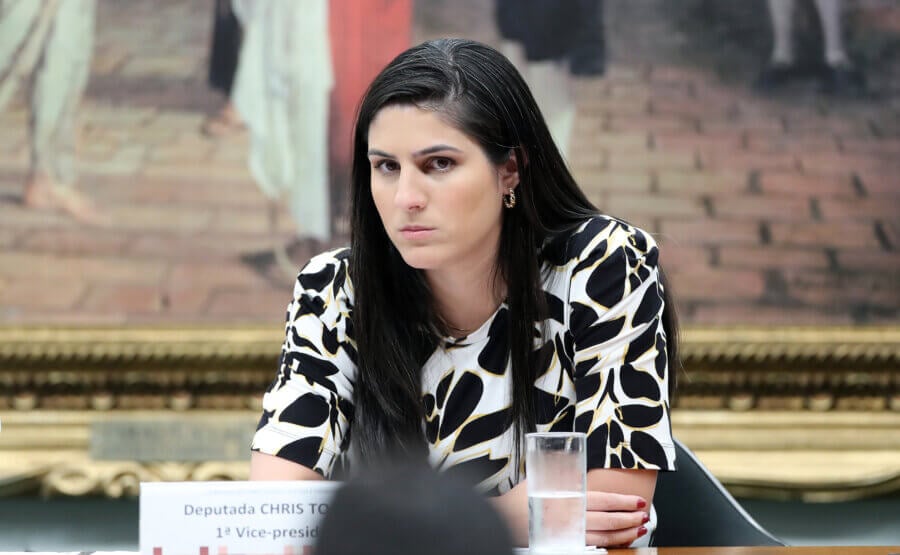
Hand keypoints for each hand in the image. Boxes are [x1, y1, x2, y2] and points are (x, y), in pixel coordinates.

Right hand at [489, 482, 648, 548]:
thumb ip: (558, 469)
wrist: (503, 521)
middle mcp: (571, 518)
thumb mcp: (539, 478)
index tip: (638, 501)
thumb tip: (571, 454)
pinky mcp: (565, 545)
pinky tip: (619, 542)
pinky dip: (610, 545)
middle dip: (630, 518)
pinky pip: (593, 547)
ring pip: (604, 537)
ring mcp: (569, 534)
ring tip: (639, 529)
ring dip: (624, 534)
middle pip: (608, 520)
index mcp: (568, 499)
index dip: (623, 502)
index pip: (603, 500)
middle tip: (645, 516)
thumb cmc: (519, 499)